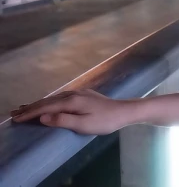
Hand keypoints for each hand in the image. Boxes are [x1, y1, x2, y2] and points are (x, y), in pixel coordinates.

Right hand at [10, 89, 132, 134]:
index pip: (45, 107)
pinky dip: (50, 101)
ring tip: (26, 108)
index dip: (30, 113)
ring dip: (39, 103)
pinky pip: (61, 97)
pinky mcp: (84, 94)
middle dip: (31, 107)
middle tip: (14, 112)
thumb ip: (62, 120)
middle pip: (48, 101)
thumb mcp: (83, 125)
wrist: (124, 110)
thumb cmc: (105, 121)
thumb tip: (43, 117)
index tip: (16, 118)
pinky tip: (48, 103)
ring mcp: (79, 93)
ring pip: (54, 98)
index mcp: (71, 102)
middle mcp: (73, 94)